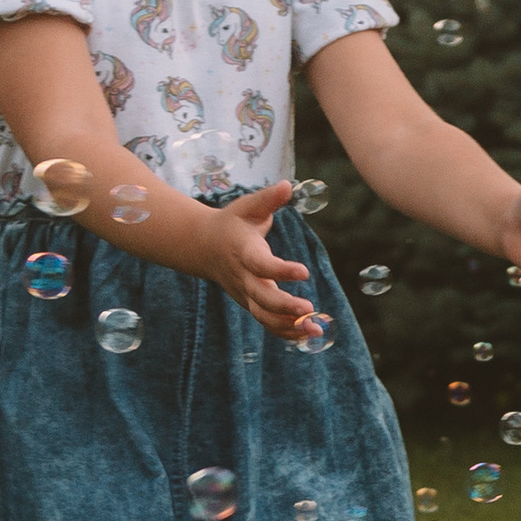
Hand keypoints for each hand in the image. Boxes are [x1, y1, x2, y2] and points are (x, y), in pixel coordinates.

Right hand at [197, 182, 319, 339]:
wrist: (204, 246)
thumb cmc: (233, 223)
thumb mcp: (248, 206)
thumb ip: (268, 199)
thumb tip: (288, 185)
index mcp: (244, 252)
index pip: (261, 265)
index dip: (281, 270)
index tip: (304, 272)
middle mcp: (243, 277)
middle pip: (261, 298)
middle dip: (285, 306)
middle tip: (309, 310)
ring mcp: (245, 293)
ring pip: (263, 316)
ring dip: (289, 326)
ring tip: (316, 330)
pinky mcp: (250, 303)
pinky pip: (266, 322)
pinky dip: (285, 332)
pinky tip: (307, 335)